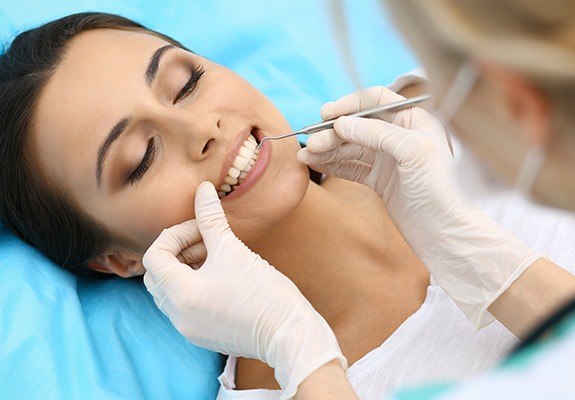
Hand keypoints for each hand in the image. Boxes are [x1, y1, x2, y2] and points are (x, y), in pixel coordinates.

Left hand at [143, 182, 345, 398]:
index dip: (175, 235)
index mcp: (181, 294)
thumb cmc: (263, 292)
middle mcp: (178, 315)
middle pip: (157, 275)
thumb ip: (211, 218)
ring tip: (215, 255)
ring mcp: (189, 328)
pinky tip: (221, 276)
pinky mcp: (203, 334)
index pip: (154, 256)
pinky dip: (194, 286)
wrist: (289, 333)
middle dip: (177, 252)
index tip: (201, 228)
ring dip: (185, 268)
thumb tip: (203, 189)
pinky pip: (185, 306)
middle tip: (205, 240)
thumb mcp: (233, 250)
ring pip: (171, 291)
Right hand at [298, 86, 543, 327]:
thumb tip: (341, 123)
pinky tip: (316, 164)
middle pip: (358, 126)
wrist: (443, 231)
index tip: (326, 114)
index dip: (350, 104)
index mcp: (414, 120)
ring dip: (328, 150)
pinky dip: (334, 165)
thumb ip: (376, 133)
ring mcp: (388, 160)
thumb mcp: (412, 151)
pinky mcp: (379, 181)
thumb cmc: (438, 188)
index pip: (376, 100)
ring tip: (306, 156)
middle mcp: (400, 136)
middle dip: (333, 133)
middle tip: (312, 144)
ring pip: (351, 148)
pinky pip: (352, 167)